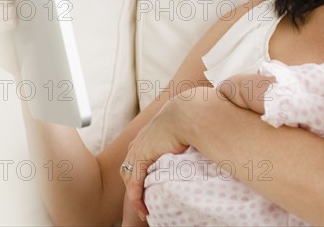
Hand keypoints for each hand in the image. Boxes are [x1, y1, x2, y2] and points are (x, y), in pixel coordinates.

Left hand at [120, 95, 190, 220]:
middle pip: (128, 169)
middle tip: (142, 201)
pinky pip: (134, 184)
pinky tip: (143, 209)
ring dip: (134, 196)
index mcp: (146, 134)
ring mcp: (137, 150)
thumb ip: (181, 138)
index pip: (135, 158)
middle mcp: (138, 142)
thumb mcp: (181, 129)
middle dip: (133, 187)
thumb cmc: (188, 118)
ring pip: (129, 179)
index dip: (139, 173)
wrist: (185, 113)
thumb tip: (195, 143)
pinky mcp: (141, 159)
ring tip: (143, 209)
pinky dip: (136, 198)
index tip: (147, 186)